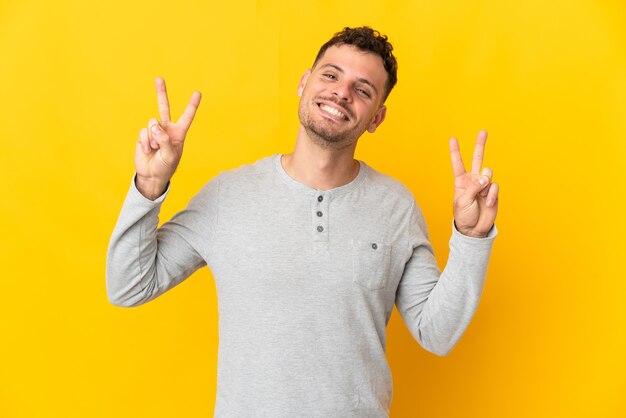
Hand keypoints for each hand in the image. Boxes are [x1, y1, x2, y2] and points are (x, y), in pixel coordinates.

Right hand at [134, 77, 201, 198]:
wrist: (151, 175)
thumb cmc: (165, 167)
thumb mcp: (171, 156)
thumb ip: (165, 140)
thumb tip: (155, 127)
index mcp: (179, 133)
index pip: (186, 117)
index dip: (192, 105)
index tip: (197, 93)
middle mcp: (167, 129)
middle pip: (164, 107)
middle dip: (161, 93)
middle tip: (159, 78)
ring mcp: (154, 131)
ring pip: (152, 123)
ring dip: (153, 138)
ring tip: (156, 149)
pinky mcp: (144, 135)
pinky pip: (143, 132)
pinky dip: (145, 142)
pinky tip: (148, 150)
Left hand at [449, 130, 498, 237]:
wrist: (474, 228)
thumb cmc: (464, 215)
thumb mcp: (463, 200)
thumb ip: (473, 187)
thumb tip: (486, 177)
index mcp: (461, 181)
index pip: (458, 163)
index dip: (455, 151)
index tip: (453, 138)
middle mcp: (473, 180)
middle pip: (477, 159)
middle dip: (480, 145)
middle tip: (483, 132)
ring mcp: (484, 185)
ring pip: (488, 173)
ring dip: (485, 184)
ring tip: (481, 196)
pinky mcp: (493, 191)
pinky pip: (494, 186)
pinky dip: (491, 195)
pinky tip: (487, 203)